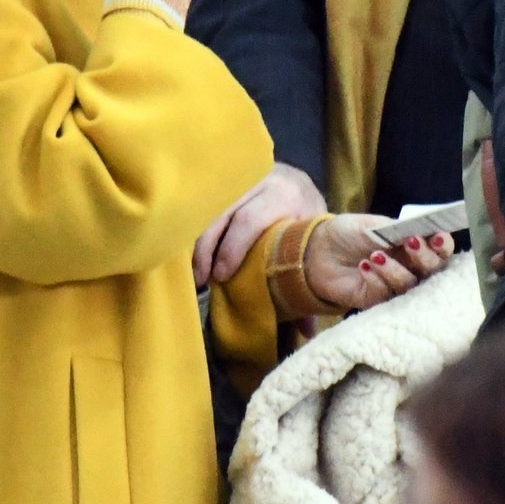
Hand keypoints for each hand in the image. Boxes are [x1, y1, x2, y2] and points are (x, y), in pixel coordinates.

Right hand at [193, 162, 325, 284]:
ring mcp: (247, 175)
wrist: (308, 189)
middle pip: (225, 211)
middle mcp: (266, 179)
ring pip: (213, 204)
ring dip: (199, 238)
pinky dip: (200, 225)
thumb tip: (304, 329)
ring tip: (196, 268)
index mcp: (288, 196)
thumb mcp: (311, 243)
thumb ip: (305, 280)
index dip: (231, 248)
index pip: (249, 219)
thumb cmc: (309, 223)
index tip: (221, 276)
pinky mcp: (233, 177)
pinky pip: (211, 200)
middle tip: (202, 277)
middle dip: (208, 246)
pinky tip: (193, 248)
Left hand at [305, 214, 453, 311]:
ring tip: (376, 255)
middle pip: (431, 271)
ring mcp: (393, 286)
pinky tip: (365, 267)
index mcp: (412, 246)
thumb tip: (423, 231)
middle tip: (410, 243)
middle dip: (424, 257)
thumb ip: (398, 230)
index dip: (443, 245)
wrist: (316, 250)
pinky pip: (386, 296)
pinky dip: (378, 280)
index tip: (439, 237)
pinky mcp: (376, 301)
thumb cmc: (348, 233)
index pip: (439, 249)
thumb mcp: (373, 225)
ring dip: (396, 269)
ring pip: (409, 285)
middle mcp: (408, 267)